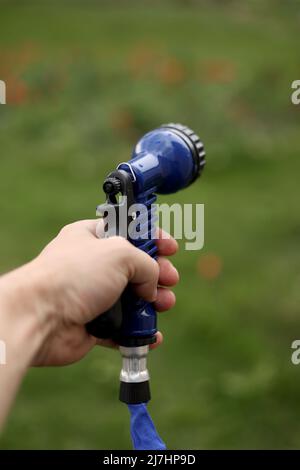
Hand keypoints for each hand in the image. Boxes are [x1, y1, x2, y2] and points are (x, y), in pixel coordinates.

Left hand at [30, 220, 178, 365]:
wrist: (41, 317)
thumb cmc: (74, 275)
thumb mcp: (119, 253)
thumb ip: (146, 264)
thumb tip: (151, 287)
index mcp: (93, 237)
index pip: (129, 231)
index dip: (152, 238)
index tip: (170, 247)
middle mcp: (92, 265)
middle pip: (135, 268)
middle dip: (158, 274)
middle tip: (170, 279)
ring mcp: (93, 296)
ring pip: (132, 299)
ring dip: (153, 303)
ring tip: (164, 305)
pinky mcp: (93, 324)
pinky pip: (123, 328)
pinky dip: (139, 332)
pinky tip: (152, 335)